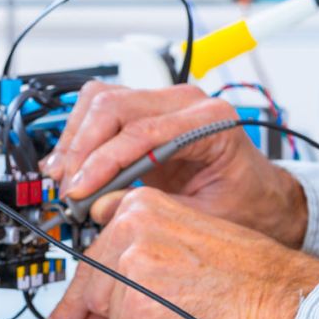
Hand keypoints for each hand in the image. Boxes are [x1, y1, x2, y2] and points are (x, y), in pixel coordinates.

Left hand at [37, 187, 318, 318]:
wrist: (279, 292)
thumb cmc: (242, 270)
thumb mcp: (180, 234)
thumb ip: (133, 250)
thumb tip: (90, 293)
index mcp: (137, 207)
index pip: (88, 254)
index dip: (79, 289)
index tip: (60, 312)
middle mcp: (129, 231)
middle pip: (90, 288)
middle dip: (101, 315)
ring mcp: (131, 269)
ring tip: (179, 315)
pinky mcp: (139, 308)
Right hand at [42, 82, 307, 247]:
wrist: (256, 197)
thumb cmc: (243, 205)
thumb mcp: (205, 217)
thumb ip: (154, 210)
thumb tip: (101, 205)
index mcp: (211, 122)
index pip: (140, 132)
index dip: (101, 162)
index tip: (78, 190)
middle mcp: (184, 103)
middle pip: (113, 105)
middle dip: (81, 149)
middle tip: (68, 187)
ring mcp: (161, 103)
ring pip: (99, 100)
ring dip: (74, 139)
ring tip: (63, 177)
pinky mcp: (142, 113)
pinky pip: (97, 110)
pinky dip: (76, 135)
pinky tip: (68, 163)